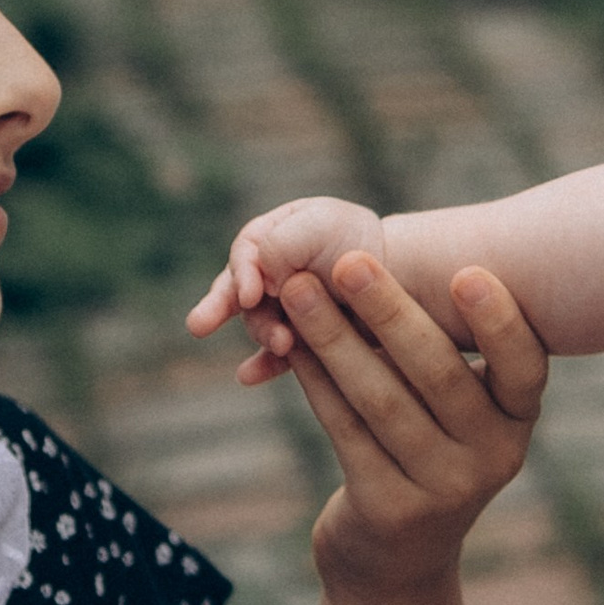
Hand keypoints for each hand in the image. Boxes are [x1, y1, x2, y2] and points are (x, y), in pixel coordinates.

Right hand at [187, 198, 387, 385]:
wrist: (403, 279)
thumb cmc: (360, 245)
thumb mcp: (319, 227)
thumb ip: (280, 245)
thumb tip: (263, 284)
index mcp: (271, 236)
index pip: (244, 255)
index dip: (243, 275)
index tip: (253, 294)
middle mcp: (270, 272)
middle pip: (236, 291)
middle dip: (220, 307)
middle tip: (199, 325)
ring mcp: (284, 306)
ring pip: (259, 323)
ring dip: (264, 333)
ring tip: (282, 344)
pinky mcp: (301, 338)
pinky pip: (275, 355)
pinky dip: (262, 365)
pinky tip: (247, 377)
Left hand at [277, 253, 544, 604]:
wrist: (398, 568)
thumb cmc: (429, 458)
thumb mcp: (461, 419)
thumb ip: (452, 358)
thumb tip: (407, 262)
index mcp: (516, 423)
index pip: (522, 367)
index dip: (498, 322)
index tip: (466, 270)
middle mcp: (491, 459)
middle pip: (438, 375)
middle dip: (389, 312)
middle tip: (348, 260)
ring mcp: (442, 491)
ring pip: (380, 399)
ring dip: (333, 338)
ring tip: (297, 291)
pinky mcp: (387, 509)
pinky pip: (344, 429)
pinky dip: (315, 381)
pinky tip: (290, 345)